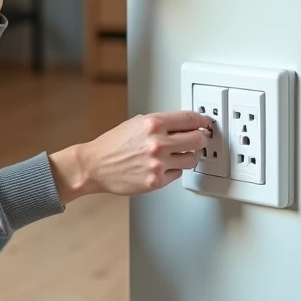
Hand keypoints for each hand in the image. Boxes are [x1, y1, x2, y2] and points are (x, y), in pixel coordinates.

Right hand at [49, 110, 213, 201]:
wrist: (95, 166)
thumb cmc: (113, 144)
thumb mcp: (137, 123)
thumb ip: (162, 123)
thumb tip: (186, 125)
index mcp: (153, 124)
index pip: (190, 119)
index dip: (202, 121)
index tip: (205, 123)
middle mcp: (157, 143)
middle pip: (198, 140)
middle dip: (199, 139)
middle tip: (198, 139)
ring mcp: (158, 164)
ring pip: (191, 159)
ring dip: (187, 156)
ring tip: (175, 154)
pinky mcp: (156, 181)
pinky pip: (178, 174)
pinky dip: (173, 170)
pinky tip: (161, 165)